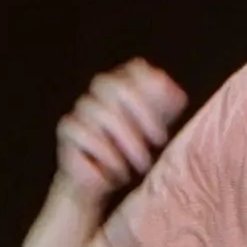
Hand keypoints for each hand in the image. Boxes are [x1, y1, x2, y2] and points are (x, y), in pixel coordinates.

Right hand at [54, 60, 187, 208]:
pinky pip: (83, 132)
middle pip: (116, 85)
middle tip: (161, 141)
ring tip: (142, 163)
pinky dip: (106, 153)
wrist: (99, 178)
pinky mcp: (68, 128)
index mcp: (124, 84)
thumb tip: (178, 96)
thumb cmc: (130, 149)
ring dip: (128, 140)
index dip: (154, 86)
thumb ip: (166, 109)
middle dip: (142, 112)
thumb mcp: (154, 129)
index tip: (173, 110)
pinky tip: (120, 169)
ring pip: (101, 112)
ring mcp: (81, 107)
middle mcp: (100, 91)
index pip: (136, 68)